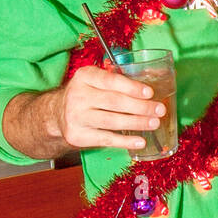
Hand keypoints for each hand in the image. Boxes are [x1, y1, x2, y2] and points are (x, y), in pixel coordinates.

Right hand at [47, 65, 163, 150]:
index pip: (111, 80)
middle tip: (159, 110)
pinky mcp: (77, 136)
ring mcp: (76, 117)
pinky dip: (125, 141)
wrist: (57, 113)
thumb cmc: (86, 93)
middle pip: (114, 102)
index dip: (132, 87)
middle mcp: (77, 95)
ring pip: (112, 121)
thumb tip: (151, 85)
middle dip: (140, 107)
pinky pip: (105, 139)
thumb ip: (117, 79)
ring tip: (154, 123)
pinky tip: (140, 141)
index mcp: (85, 76)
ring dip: (136, 123)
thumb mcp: (95, 79)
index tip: (150, 93)